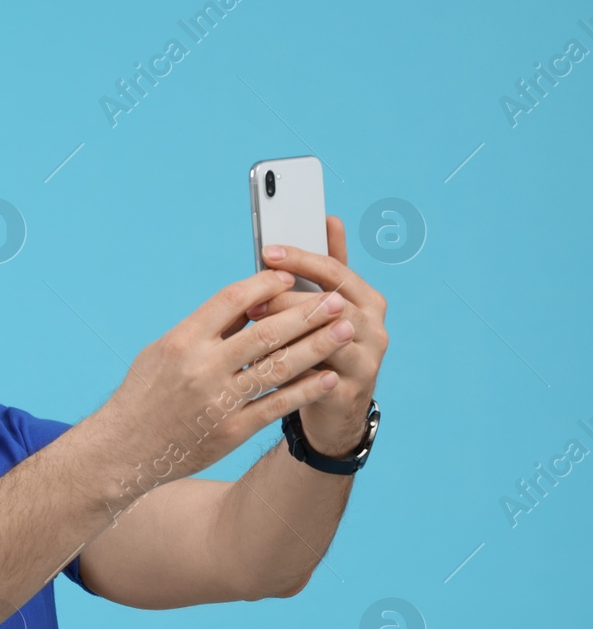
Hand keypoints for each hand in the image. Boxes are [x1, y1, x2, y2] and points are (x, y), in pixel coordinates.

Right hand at [96, 264, 355, 484]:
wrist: (123, 450)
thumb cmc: (142, 395)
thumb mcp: (161, 352)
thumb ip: (203, 329)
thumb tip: (247, 305)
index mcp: (182, 341)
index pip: (231, 300)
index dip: (265, 285)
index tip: (290, 277)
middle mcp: (201, 368)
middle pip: (265, 332)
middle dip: (306, 314)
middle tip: (337, 300)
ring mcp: (218, 401)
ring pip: (278, 368)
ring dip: (317, 347)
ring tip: (346, 331)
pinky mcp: (230, 431)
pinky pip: (276, 405)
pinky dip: (305, 390)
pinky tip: (329, 377)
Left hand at [244, 215, 388, 456]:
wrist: (336, 408)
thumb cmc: (323, 348)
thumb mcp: (324, 308)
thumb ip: (324, 269)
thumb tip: (328, 219)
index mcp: (366, 299)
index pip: (335, 270)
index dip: (301, 259)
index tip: (268, 252)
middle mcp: (374, 326)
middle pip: (332, 302)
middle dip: (289, 299)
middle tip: (253, 300)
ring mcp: (367, 360)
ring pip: (327, 338)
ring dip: (288, 333)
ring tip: (256, 330)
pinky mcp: (349, 392)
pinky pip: (316, 376)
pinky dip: (288, 367)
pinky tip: (261, 363)